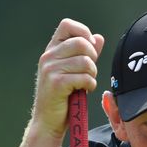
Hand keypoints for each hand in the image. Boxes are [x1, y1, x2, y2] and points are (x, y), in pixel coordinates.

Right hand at [33, 18, 104, 137]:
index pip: (67, 25)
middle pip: (81, 43)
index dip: (84, 33)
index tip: (89, 51)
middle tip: (90, 71)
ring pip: (85, 61)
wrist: (48, 122)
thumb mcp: (74, 71)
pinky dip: (90, 85)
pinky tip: (84, 91)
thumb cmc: (63, 97)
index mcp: (51, 50)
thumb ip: (86, 54)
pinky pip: (84, 77)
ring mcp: (50, 69)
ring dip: (92, 74)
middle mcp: (48, 56)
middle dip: (93, 58)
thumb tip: (98, 37)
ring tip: (86, 83)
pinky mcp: (56, 83)